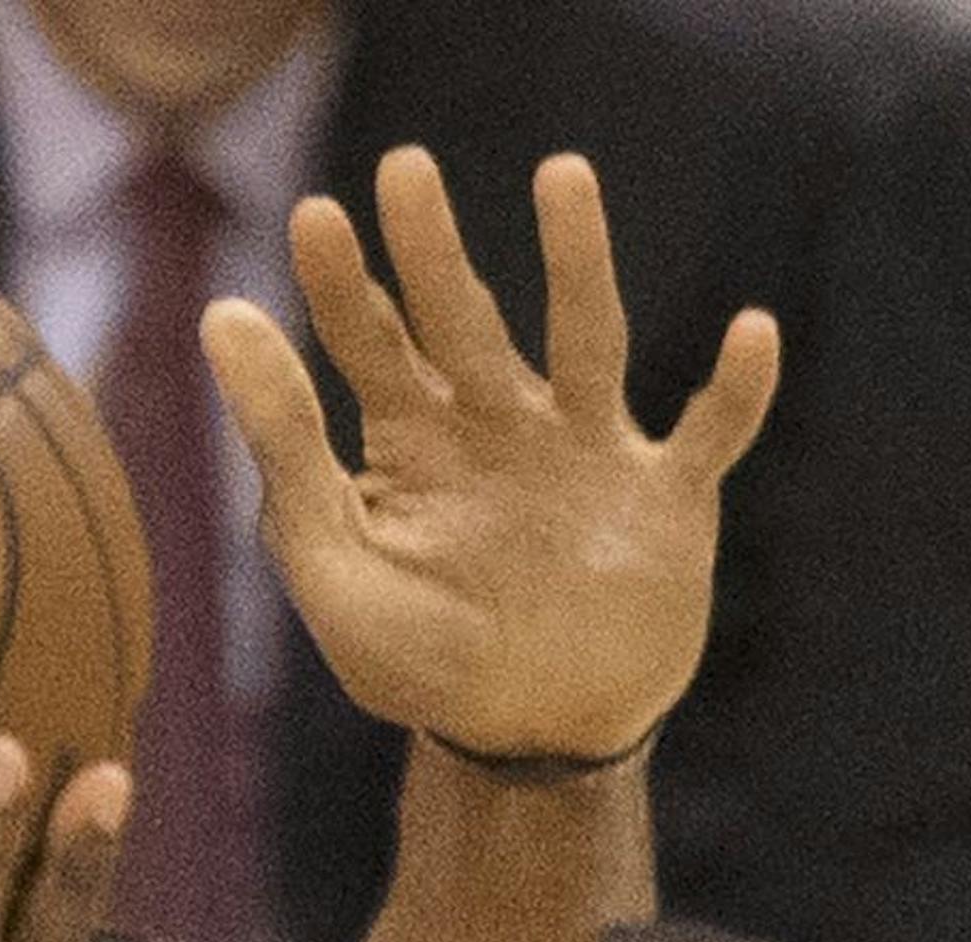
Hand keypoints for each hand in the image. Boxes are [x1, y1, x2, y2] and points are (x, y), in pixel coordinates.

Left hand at [204, 147, 779, 764]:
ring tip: (560, 176)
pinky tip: (750, 333)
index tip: (313, 220)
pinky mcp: (666, 500)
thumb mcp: (336, 569)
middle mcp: (503, 425)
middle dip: (434, 251)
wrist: (533, 742)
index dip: (342, 285)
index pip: (371, 344)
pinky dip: (736, 391)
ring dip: (577, 262)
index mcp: (419, 442)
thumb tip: (220, 314)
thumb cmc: (427, 665)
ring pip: (588, 339)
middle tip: (404, 171)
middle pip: (466, 319)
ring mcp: (589, 454)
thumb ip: (286, 449)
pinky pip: (713, 434)